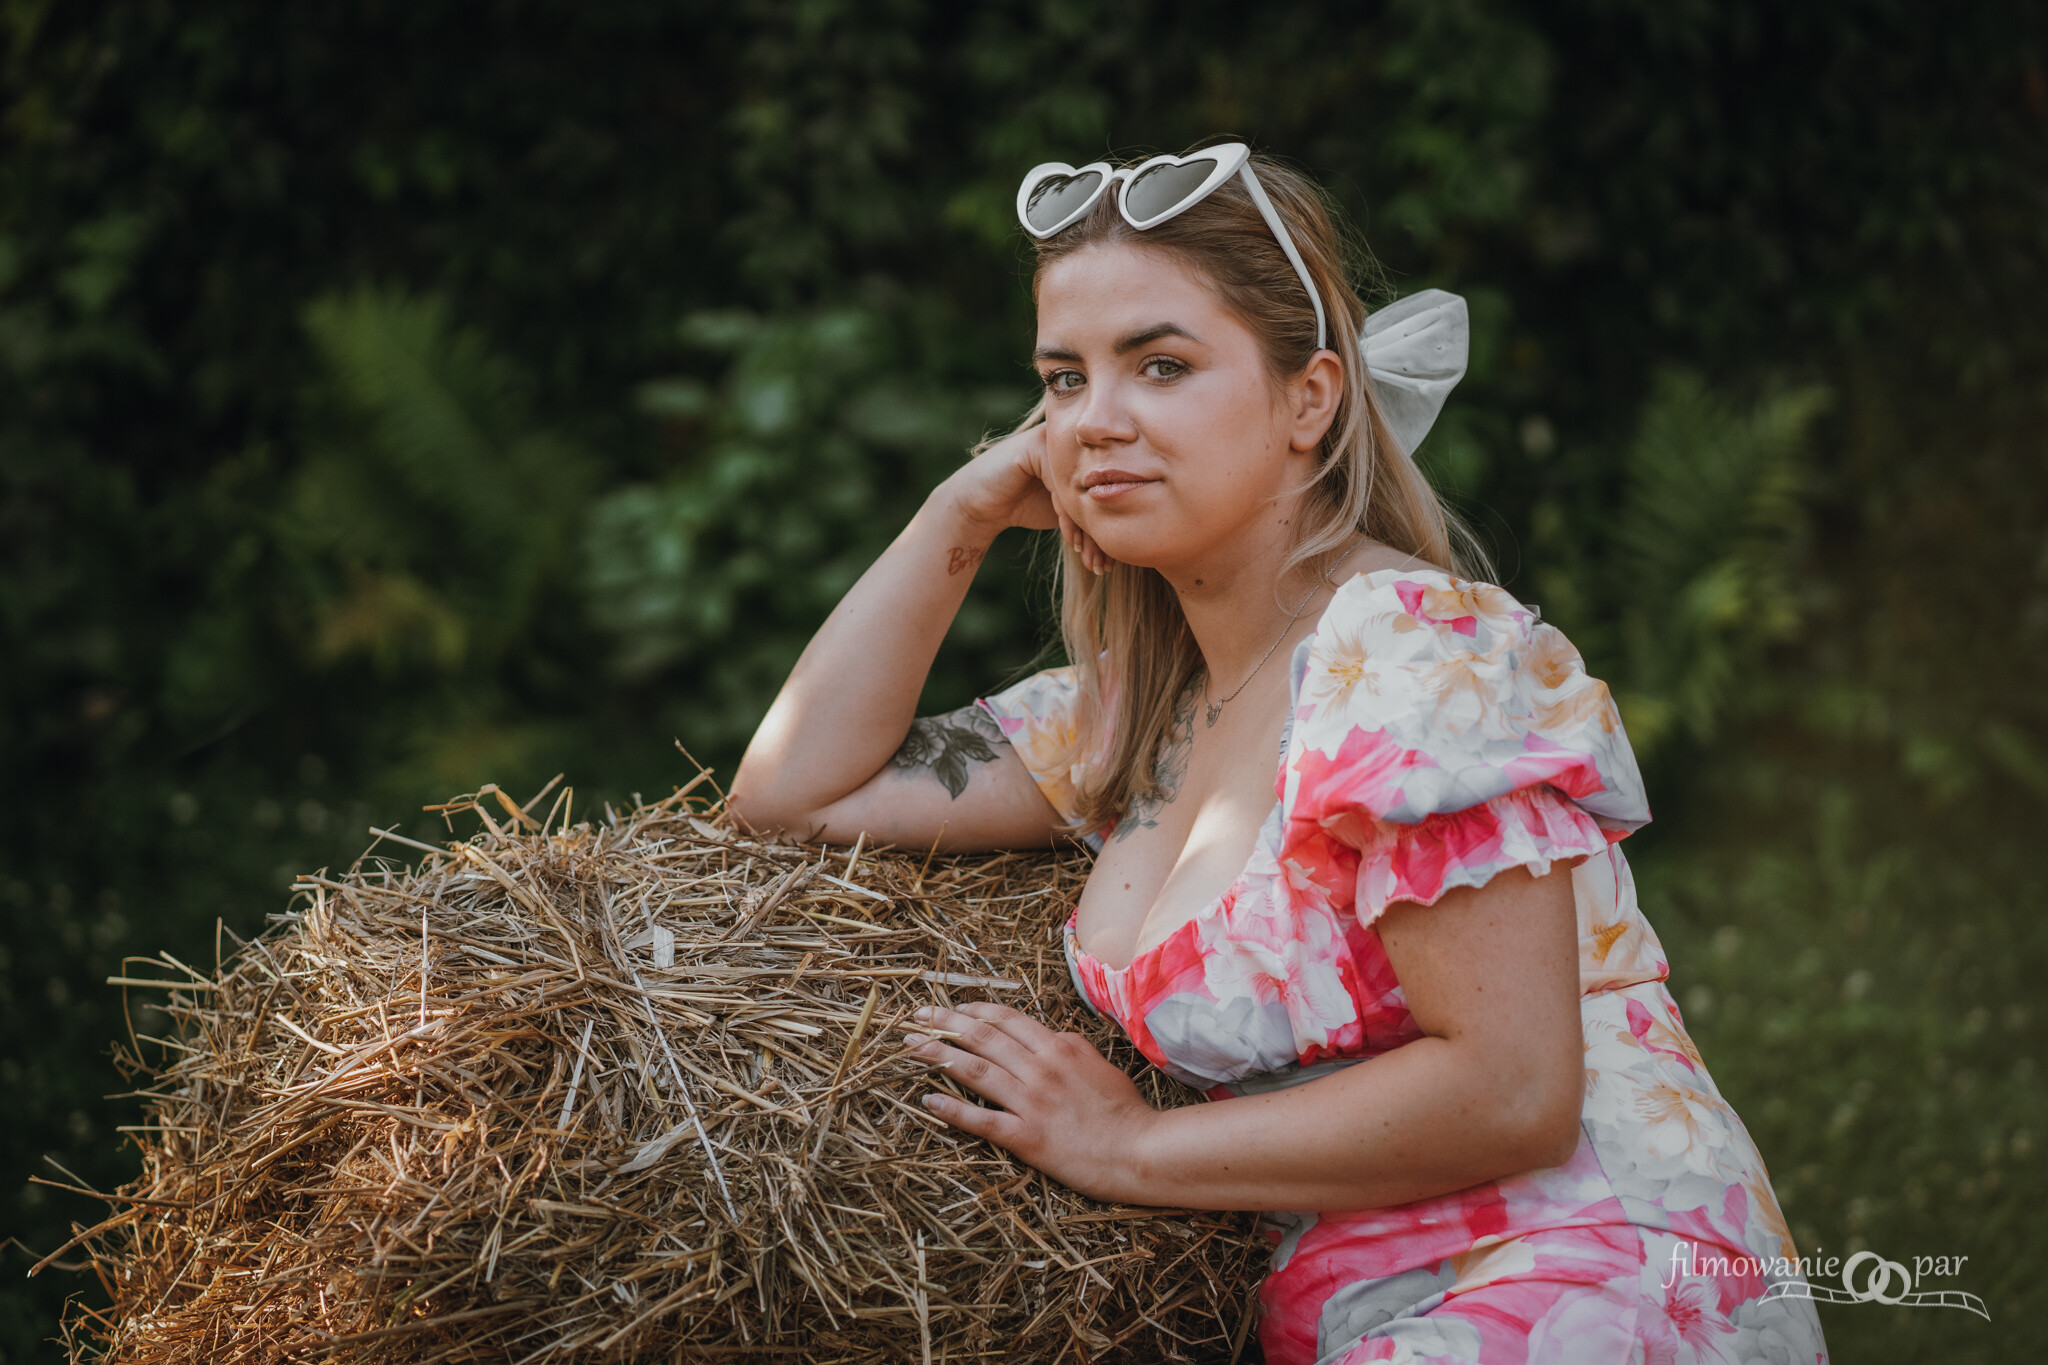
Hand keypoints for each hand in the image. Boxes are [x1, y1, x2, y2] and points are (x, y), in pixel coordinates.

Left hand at [904, 1001, 1155, 1201]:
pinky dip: (952, 1110)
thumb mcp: (1100, 1065)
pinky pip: (981, 1120)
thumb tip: (1050, 1035)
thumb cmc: (1126, 1111)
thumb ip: (1071, 1048)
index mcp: (1059, 1047)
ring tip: (912, 1046)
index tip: (954, 1007)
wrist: (1140, 1150)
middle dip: (946, 1023)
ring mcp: (1031, 1102)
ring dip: (939, 1055)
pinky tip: (928, 1101)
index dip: (975, 1010)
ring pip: (975, 1070)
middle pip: (983, 1037)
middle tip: (919, 1015)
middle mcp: (1040, 1068)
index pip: (1007, 1019)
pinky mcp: (1027, 1137)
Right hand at [941, 425, 1114, 573]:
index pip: (1107, 491)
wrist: (981, 503)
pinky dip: (1067, 517)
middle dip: (1100, 534)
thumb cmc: (1025, 505)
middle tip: (1103, 566)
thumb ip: (1092, 512)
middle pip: (1099, 489)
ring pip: (1082, 490)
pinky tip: (1070, 542)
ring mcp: (1055, 440)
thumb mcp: (1067, 510)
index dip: (1109, 529)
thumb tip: (1129, 540)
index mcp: (1086, 450)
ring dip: (1087, 531)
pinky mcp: (1036, 446)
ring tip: (1090, 561)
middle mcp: (1074, 440)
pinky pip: (1060, 486)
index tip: (1109, 563)